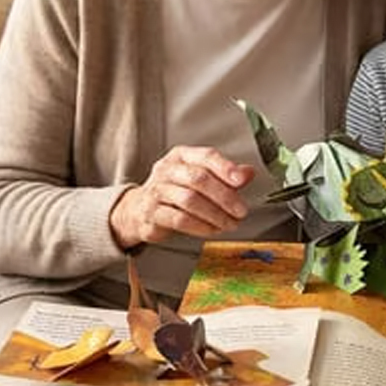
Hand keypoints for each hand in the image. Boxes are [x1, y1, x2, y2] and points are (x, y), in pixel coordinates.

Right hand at [109, 146, 254, 250]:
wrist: (138, 209)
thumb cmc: (175, 190)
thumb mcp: (200, 176)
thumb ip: (225, 174)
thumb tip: (248, 173)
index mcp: (182, 156)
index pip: (206, 156)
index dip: (226, 168)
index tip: (241, 181)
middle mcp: (167, 170)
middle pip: (199, 179)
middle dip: (224, 197)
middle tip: (241, 211)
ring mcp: (156, 191)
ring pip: (189, 201)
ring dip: (215, 214)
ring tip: (231, 223)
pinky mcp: (150, 213)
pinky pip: (179, 220)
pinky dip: (200, 226)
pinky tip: (213, 230)